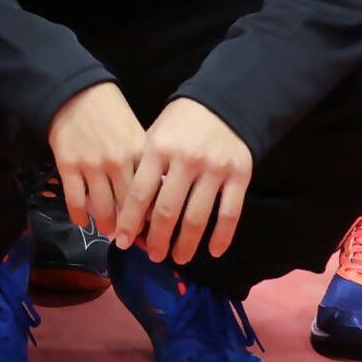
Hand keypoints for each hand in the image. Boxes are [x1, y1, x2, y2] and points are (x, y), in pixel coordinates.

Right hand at [45, 79, 147, 240]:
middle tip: (129, 238)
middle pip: (127, 208)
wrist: (75, 92)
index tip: (152, 231)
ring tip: (107, 230)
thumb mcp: (136, 133)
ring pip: (102, 210)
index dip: (151, 218)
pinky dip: (79, 216)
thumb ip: (144, 162)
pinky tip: (82, 221)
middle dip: (129, 228)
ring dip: (105, 226)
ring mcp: (91, 165)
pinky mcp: (67, 166)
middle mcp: (117, 163)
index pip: (150, 195)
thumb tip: (153, 197)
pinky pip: (74, 201)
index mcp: (139, 153)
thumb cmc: (111, 112)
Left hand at [119, 98, 254, 265]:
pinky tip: (212, 251)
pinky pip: (230, 214)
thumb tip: (130, 211)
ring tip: (178, 258)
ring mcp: (215, 169)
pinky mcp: (240, 176)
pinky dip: (221, 237)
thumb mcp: (155, 135)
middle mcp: (186, 160)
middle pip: (168, 211)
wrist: (222, 103)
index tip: (122, 241)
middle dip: (157, 239)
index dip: (129, 221)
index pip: (140, 193)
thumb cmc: (181, 123)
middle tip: (153, 255)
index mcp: (159, 148)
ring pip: (197, 217)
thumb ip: (145, 168)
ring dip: (186, 244)